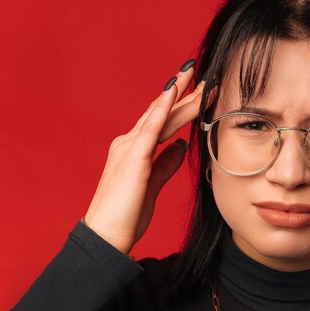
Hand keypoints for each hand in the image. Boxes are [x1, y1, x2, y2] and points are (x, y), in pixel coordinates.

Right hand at [83, 60, 216, 254]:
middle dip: (184, 93)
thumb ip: (165, 163)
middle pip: (162, 113)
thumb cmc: (126, 213)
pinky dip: (162, 110)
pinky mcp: (133, 159)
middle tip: (202, 75)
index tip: (198, 90)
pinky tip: (172, 94)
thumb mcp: (153, 184)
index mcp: (135, 149)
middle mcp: (130, 143)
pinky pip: (150, 129)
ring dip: (180, 96)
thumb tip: (180, 146)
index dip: (180, 104)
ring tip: (196, 78)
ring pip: (160, 116)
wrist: (107, 235)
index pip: (162, 121)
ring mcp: (129, 148)